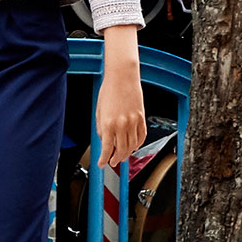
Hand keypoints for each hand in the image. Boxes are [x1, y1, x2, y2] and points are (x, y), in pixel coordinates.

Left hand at [96, 25, 146, 167]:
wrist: (122, 76)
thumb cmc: (109, 90)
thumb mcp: (99, 111)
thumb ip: (102, 128)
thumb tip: (104, 140)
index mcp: (108, 123)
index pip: (106, 149)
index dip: (103, 160)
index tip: (102, 164)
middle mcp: (122, 125)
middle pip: (121, 151)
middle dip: (116, 159)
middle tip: (113, 161)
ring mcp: (133, 122)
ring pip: (133, 146)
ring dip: (127, 154)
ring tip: (123, 156)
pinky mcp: (141, 117)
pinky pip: (142, 136)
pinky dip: (138, 144)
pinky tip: (134, 146)